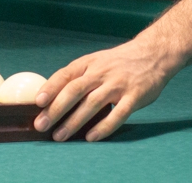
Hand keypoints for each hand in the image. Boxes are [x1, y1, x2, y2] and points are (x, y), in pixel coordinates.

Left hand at [34, 36, 181, 141]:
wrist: (153, 54)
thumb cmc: (119, 62)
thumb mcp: (97, 61)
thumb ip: (79, 77)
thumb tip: (53, 99)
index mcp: (90, 63)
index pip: (66, 74)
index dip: (51, 88)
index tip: (37, 102)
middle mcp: (102, 72)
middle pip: (75, 90)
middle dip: (56, 109)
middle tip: (41, 125)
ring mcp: (118, 84)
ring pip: (92, 104)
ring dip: (74, 122)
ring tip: (60, 136)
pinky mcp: (134, 96)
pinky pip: (117, 114)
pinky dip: (103, 127)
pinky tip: (91, 137)